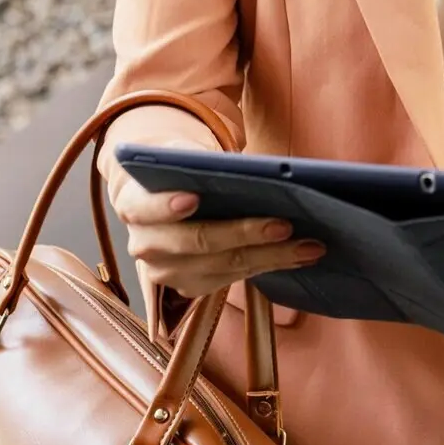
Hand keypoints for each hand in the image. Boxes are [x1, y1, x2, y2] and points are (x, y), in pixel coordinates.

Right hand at [107, 139, 324, 299]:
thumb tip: (253, 171)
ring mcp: (166, 272)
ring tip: (309, 246)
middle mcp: (144, 245)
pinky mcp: (190, 288)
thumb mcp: (183, 156)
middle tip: (285, 226)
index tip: (193, 198)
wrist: (168, 199)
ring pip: (222, 266)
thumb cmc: (182, 173)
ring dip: (271, 256)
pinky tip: (297, 257)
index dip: (166, 205)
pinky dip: (268, 266)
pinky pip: (232, 279)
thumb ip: (199, 161)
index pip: (146, 207)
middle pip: (197, 242)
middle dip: (244, 234)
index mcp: (134, 205)